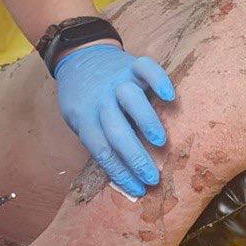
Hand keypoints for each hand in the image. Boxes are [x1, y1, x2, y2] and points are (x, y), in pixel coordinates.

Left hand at [54, 43, 174, 196]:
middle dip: (135, 158)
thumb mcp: (77, 119)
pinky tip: (169, 96)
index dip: (120, 173)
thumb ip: (95, 137)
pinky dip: (158, 80)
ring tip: (159, 141)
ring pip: (130, 100)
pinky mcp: (131, 64)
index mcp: (84, 118)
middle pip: (116, 132)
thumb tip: (121, 169)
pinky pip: (146, 68)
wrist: (79, 56)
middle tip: (153, 177)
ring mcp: (116, 81)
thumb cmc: (82, 96)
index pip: (102, 151)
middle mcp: (100, 100)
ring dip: (145, 121)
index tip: (138, 189)